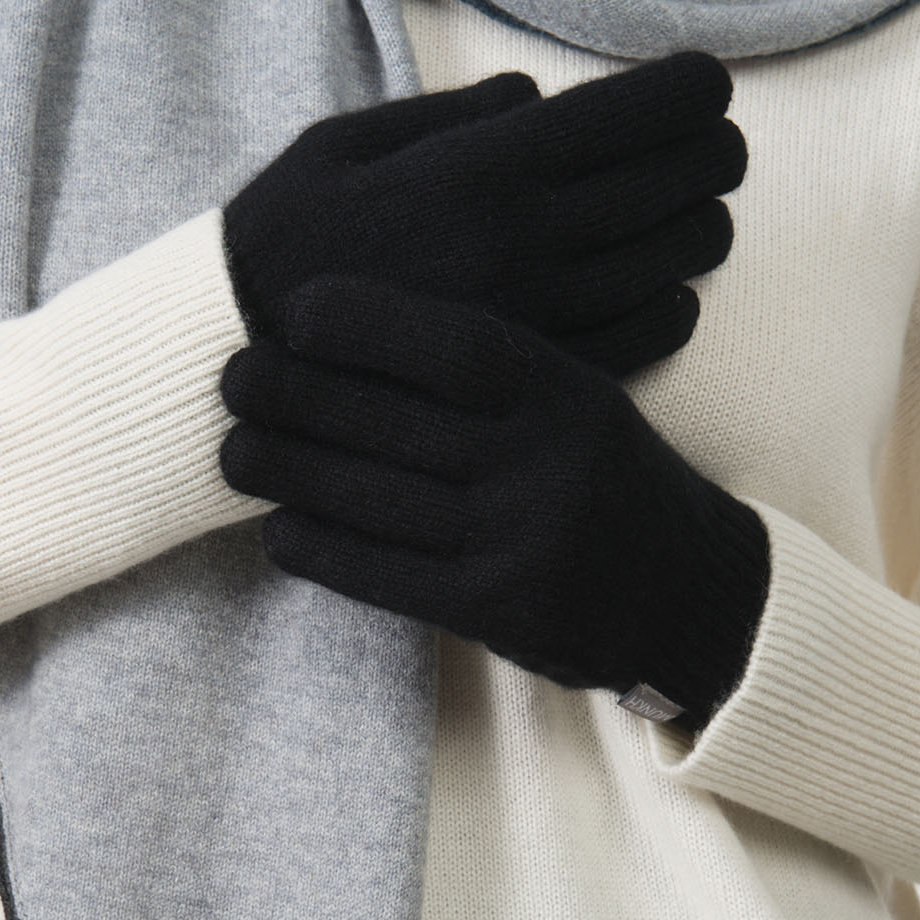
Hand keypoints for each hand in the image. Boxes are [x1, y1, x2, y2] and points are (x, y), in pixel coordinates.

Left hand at [220, 279, 769, 732]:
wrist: (688, 591)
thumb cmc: (603, 473)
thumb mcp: (575, 398)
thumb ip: (492, 364)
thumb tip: (353, 315)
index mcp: (567, 396)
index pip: (454, 347)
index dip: (366, 323)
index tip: (295, 307)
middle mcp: (546, 466)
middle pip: (395, 425)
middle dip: (297, 396)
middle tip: (233, 376)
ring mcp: (520, 544)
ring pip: (374, 501)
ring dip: (286, 474)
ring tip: (231, 452)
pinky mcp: (495, 612)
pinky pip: (383, 577)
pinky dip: (320, 550)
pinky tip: (277, 529)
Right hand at [223, 54, 746, 369]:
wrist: (239, 365)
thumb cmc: (284, 242)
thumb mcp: (343, 145)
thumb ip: (449, 115)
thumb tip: (536, 96)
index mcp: (487, 166)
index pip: (644, 110)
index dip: (697, 90)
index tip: (705, 87)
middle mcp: (529, 239)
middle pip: (683, 179)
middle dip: (715, 153)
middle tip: (712, 147)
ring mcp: (541, 315)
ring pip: (678, 258)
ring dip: (701, 225)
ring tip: (691, 212)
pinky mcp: (536, 378)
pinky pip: (648, 338)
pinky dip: (674, 305)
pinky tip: (664, 287)